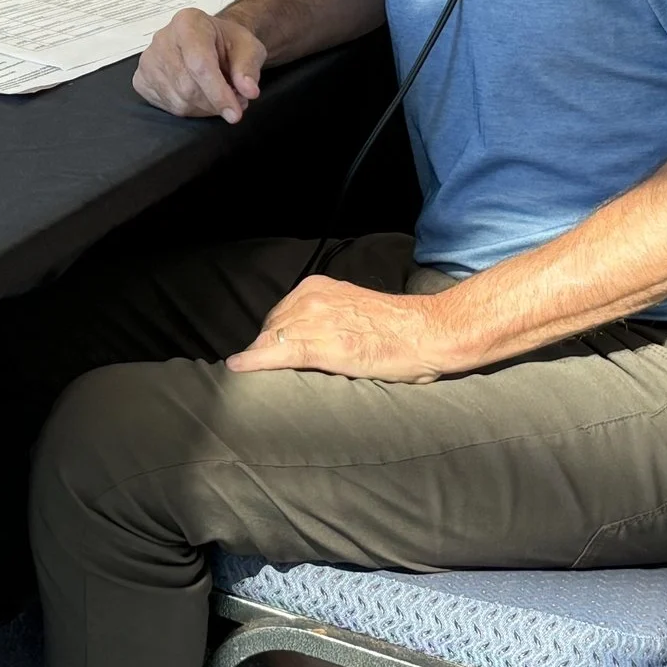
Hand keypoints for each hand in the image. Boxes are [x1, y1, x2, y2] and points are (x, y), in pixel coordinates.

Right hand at [134, 7, 265, 120]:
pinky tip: (198, 96)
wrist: (210, 40)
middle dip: (214, 103)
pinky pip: (166, 106)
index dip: (218, 93)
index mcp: (188, 23)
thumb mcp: (249, 47)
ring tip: (218, 94)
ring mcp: (148, 61)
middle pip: (187, 86)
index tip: (235, 113)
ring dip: (204, 108)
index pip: (199, 64)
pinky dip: (188, 109)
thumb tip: (248, 91)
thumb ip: (249, 67)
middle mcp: (162, 39)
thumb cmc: (227, 43)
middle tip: (234, 100)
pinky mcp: (141, 79)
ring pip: (177, 100)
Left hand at [228, 273, 461, 380]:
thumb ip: (327, 316)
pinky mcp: (323, 346)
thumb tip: (308, 336)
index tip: (268, 354)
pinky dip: (255, 362)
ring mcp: (316, 321)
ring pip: (271, 342)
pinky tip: (238, 367)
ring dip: (261, 360)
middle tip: (268, 372)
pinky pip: (279, 354)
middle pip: (271, 329)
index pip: (279, 315)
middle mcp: (312, 299)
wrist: (427, 333)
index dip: (271, 338)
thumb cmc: (399, 327)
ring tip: (256, 378)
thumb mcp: (353, 309)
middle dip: (265, 350)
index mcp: (318, 288)